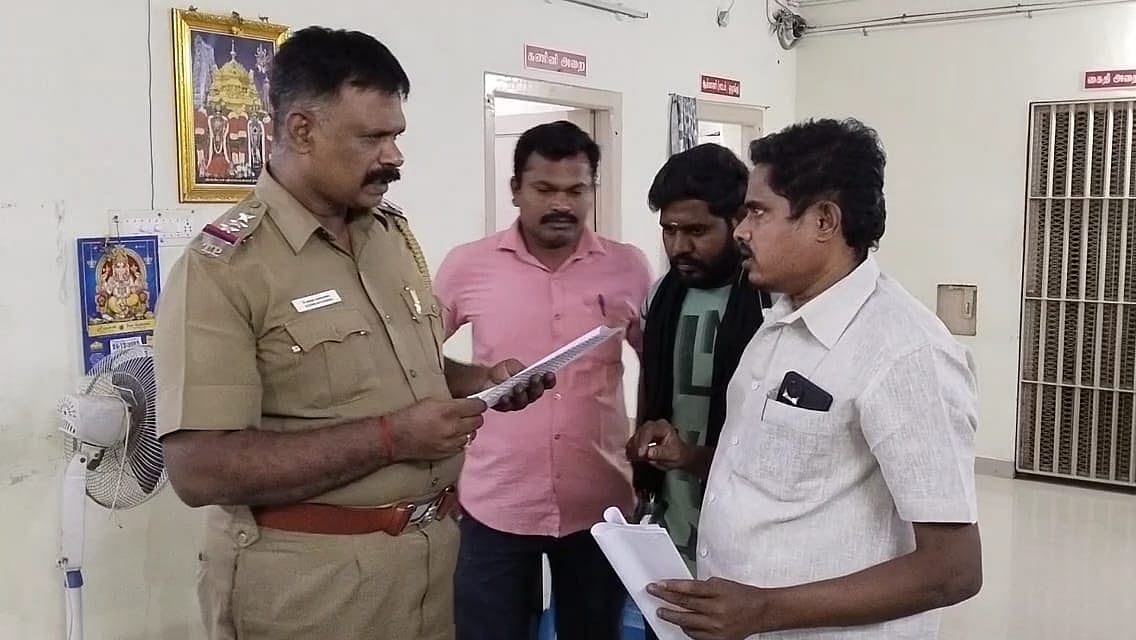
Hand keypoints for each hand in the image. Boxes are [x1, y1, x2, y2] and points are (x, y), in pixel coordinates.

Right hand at [386, 397, 487, 461]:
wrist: (397, 437)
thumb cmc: (410, 416)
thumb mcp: (431, 401)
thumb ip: (452, 402)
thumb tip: (467, 403)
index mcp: (449, 410)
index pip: (477, 406)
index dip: (479, 404)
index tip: (477, 404)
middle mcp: (453, 427)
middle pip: (478, 421)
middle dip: (475, 416)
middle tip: (468, 414)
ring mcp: (451, 442)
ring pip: (473, 434)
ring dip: (468, 429)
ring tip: (459, 426)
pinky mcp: (448, 453)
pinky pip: (463, 445)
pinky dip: (461, 440)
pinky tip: (453, 436)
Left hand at [485, 359, 555, 411]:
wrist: (485, 378)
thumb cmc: (502, 372)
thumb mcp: (512, 366)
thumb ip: (521, 368)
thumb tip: (526, 371)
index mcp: (534, 384)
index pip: (545, 384)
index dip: (549, 380)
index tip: (550, 374)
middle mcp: (528, 395)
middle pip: (536, 394)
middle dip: (536, 386)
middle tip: (535, 378)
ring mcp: (516, 403)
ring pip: (523, 401)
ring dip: (522, 394)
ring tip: (518, 387)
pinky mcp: (504, 407)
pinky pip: (507, 406)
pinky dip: (506, 401)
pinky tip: (505, 396)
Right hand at [626, 420, 690, 470]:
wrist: (677, 457)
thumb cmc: (676, 454)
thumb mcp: (671, 455)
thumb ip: (660, 453)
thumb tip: (649, 452)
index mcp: (663, 427)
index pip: (649, 430)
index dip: (643, 441)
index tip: (641, 453)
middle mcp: (653, 426)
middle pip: (640, 432)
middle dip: (637, 444)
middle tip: (637, 456)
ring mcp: (646, 431)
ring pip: (635, 436)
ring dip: (633, 448)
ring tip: (633, 458)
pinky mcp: (641, 438)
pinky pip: (633, 442)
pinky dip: (631, 450)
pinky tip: (631, 457)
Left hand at [647, 577, 767, 639]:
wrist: (760, 612)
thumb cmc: (741, 596)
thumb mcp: (721, 584)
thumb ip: (701, 587)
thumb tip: (679, 589)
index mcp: (718, 592)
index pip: (688, 588)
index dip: (670, 586)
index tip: (658, 585)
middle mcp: (717, 609)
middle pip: (684, 605)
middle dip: (665, 599)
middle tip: (654, 595)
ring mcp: (717, 626)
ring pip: (686, 622)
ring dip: (672, 616)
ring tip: (663, 612)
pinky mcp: (718, 638)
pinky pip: (695, 635)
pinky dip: (686, 628)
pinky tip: (681, 623)